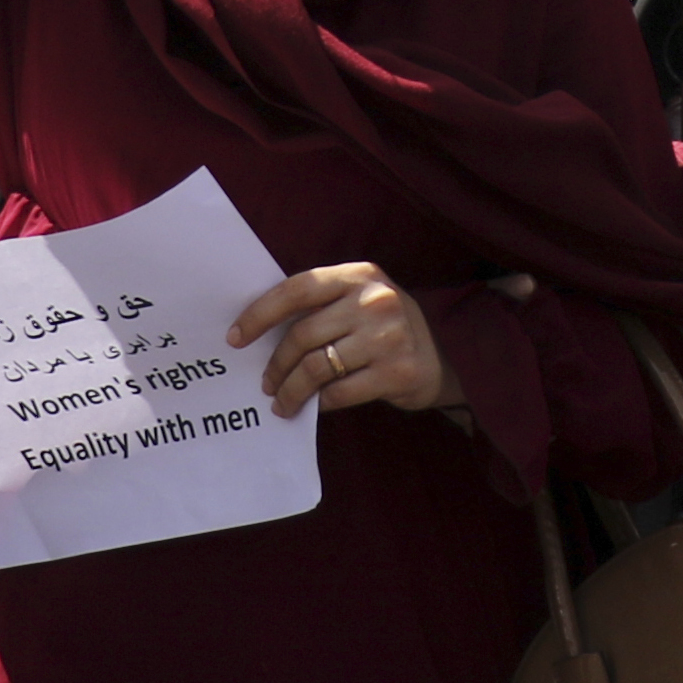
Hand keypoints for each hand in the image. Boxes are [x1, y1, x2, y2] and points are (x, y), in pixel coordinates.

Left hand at [231, 263, 459, 416]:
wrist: (446, 355)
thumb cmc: (385, 327)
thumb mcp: (360, 300)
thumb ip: (322, 307)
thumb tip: (259, 334)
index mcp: (358, 274)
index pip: (296, 289)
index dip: (260, 314)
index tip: (236, 338)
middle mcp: (374, 300)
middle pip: (302, 334)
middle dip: (276, 364)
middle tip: (266, 383)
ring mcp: (388, 336)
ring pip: (316, 368)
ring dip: (291, 390)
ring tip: (280, 401)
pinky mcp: (397, 372)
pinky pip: (339, 393)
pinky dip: (319, 404)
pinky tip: (312, 407)